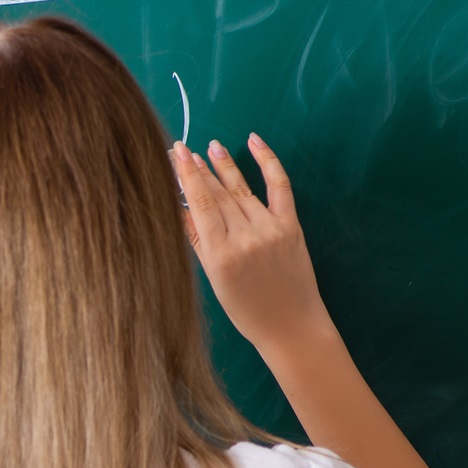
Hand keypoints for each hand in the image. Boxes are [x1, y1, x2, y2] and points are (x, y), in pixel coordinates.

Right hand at [169, 135, 334, 357]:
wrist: (291, 325)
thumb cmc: (246, 309)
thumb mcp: (213, 279)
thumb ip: (198, 241)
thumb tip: (180, 208)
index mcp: (221, 253)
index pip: (200, 203)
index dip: (186, 175)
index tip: (176, 154)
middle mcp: (246, 236)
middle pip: (218, 193)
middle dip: (199, 169)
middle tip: (184, 149)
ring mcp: (270, 229)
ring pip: (241, 189)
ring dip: (224, 164)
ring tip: (211, 146)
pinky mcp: (291, 225)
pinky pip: (279, 186)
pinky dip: (268, 161)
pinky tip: (254, 142)